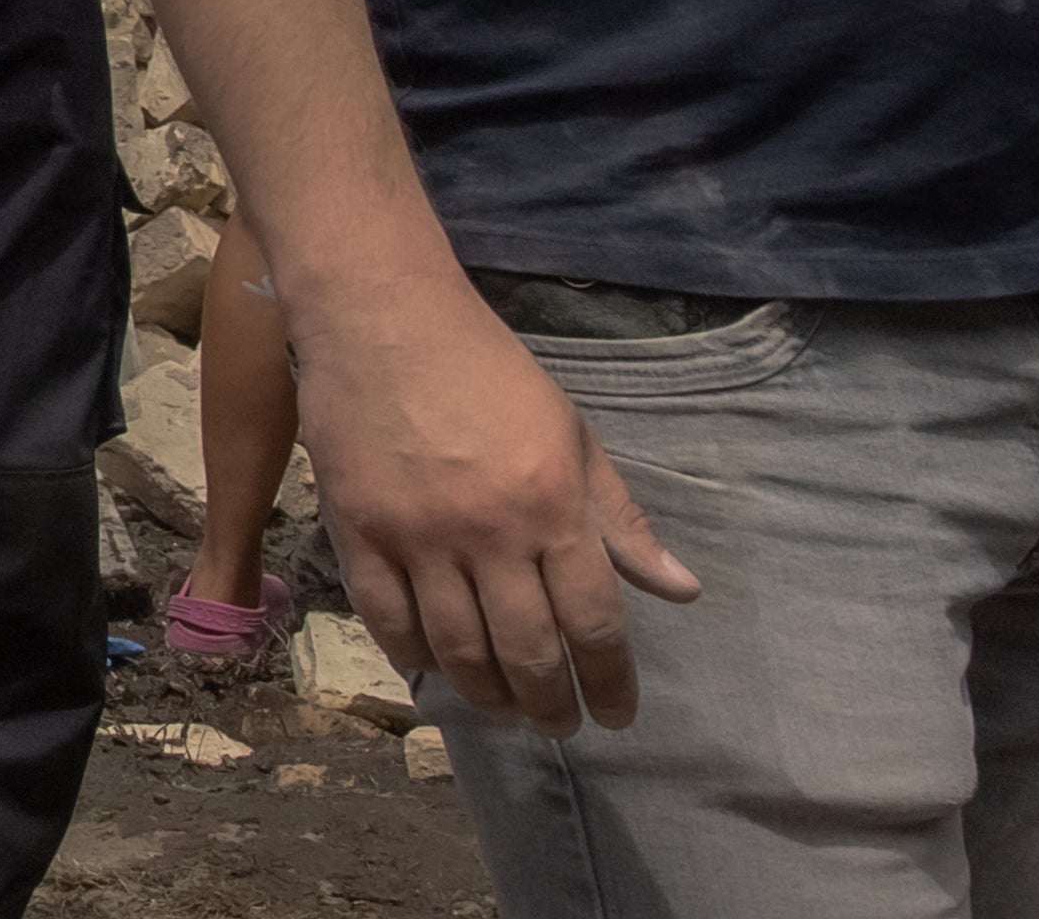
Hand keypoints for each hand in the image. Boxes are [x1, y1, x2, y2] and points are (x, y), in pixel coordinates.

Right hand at [298, 279, 700, 733]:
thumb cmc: (488, 369)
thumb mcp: (573, 434)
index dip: (611, 680)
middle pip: (527, 649)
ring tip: (507, 710)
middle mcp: (488, 532)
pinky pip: (387, 618)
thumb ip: (620, 517)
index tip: (617, 713)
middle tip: (561, 725)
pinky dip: (414, 657)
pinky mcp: (358, 529)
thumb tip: (681, 591)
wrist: (381, 314)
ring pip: (458, 647)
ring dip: (489, 694)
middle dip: (552, 703)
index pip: (593, 622)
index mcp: (552, 506)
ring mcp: (417, 535)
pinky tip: (436, 669)